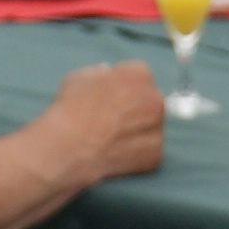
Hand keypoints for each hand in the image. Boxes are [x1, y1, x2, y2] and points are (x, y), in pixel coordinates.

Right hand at [49, 60, 167, 179]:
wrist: (70, 146)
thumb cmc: (71, 109)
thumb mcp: (82, 77)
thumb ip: (101, 75)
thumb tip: (107, 76)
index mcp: (140, 73)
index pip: (138, 78)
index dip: (122, 89)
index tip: (110, 98)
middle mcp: (156, 99)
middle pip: (149, 102)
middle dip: (134, 109)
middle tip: (110, 120)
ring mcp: (159, 129)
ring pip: (150, 127)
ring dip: (136, 131)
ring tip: (109, 138)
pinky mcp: (155, 155)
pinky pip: (148, 151)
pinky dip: (135, 153)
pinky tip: (114, 152)